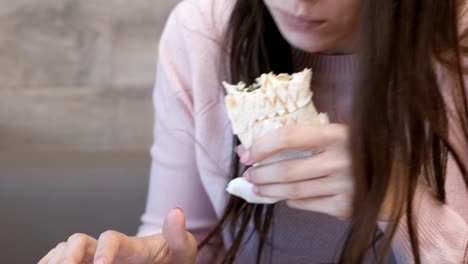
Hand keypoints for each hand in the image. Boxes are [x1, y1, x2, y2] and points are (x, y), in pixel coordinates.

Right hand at [38, 208, 196, 263]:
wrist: (164, 262)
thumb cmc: (172, 257)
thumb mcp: (182, 249)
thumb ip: (178, 235)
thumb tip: (177, 211)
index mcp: (130, 246)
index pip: (111, 239)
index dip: (104, 250)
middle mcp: (106, 249)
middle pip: (77, 241)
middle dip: (67, 256)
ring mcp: (93, 258)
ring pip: (63, 251)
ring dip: (55, 259)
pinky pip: (58, 260)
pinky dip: (49, 262)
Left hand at [237, 124, 353, 219]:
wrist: (397, 186)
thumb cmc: (358, 154)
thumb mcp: (338, 137)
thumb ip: (303, 140)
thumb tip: (253, 148)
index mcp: (338, 134)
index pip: (289, 136)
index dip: (262, 146)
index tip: (246, 154)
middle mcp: (343, 159)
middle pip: (286, 169)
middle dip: (260, 174)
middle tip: (248, 176)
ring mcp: (345, 185)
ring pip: (293, 191)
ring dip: (269, 190)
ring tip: (258, 188)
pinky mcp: (346, 207)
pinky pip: (306, 204)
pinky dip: (291, 201)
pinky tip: (286, 197)